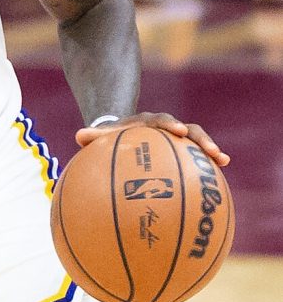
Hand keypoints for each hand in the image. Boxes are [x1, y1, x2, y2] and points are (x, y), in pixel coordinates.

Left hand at [75, 112, 229, 166]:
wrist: (122, 133)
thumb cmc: (111, 138)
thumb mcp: (102, 137)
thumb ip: (93, 137)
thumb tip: (78, 136)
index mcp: (147, 123)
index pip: (160, 120)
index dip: (170, 124)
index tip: (178, 130)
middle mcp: (166, 128)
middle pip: (187, 129)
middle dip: (199, 138)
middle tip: (211, 150)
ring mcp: (176, 139)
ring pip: (196, 141)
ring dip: (210, 149)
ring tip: (223, 160)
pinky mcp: (181, 150)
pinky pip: (196, 157)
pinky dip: (207, 164)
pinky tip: (219, 181)